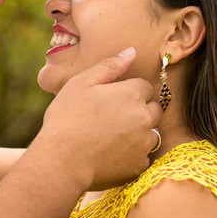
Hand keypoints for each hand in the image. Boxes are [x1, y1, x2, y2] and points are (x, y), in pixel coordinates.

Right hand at [34, 48, 162, 191]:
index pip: (145, 87)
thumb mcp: (82, 83)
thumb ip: (110, 66)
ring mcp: (143, 143)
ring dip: (139, 133)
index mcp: (132, 94)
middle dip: (140, 110)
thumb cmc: (67, 118)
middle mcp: (144, 117)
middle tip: (113, 117)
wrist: (61, 160)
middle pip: (154, 109)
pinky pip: (143, 156)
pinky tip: (112, 154)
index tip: (112, 100)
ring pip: (152, 133)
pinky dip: (133, 155)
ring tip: (113, 136)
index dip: (129, 91)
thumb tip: (132, 52)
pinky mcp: (138, 165)